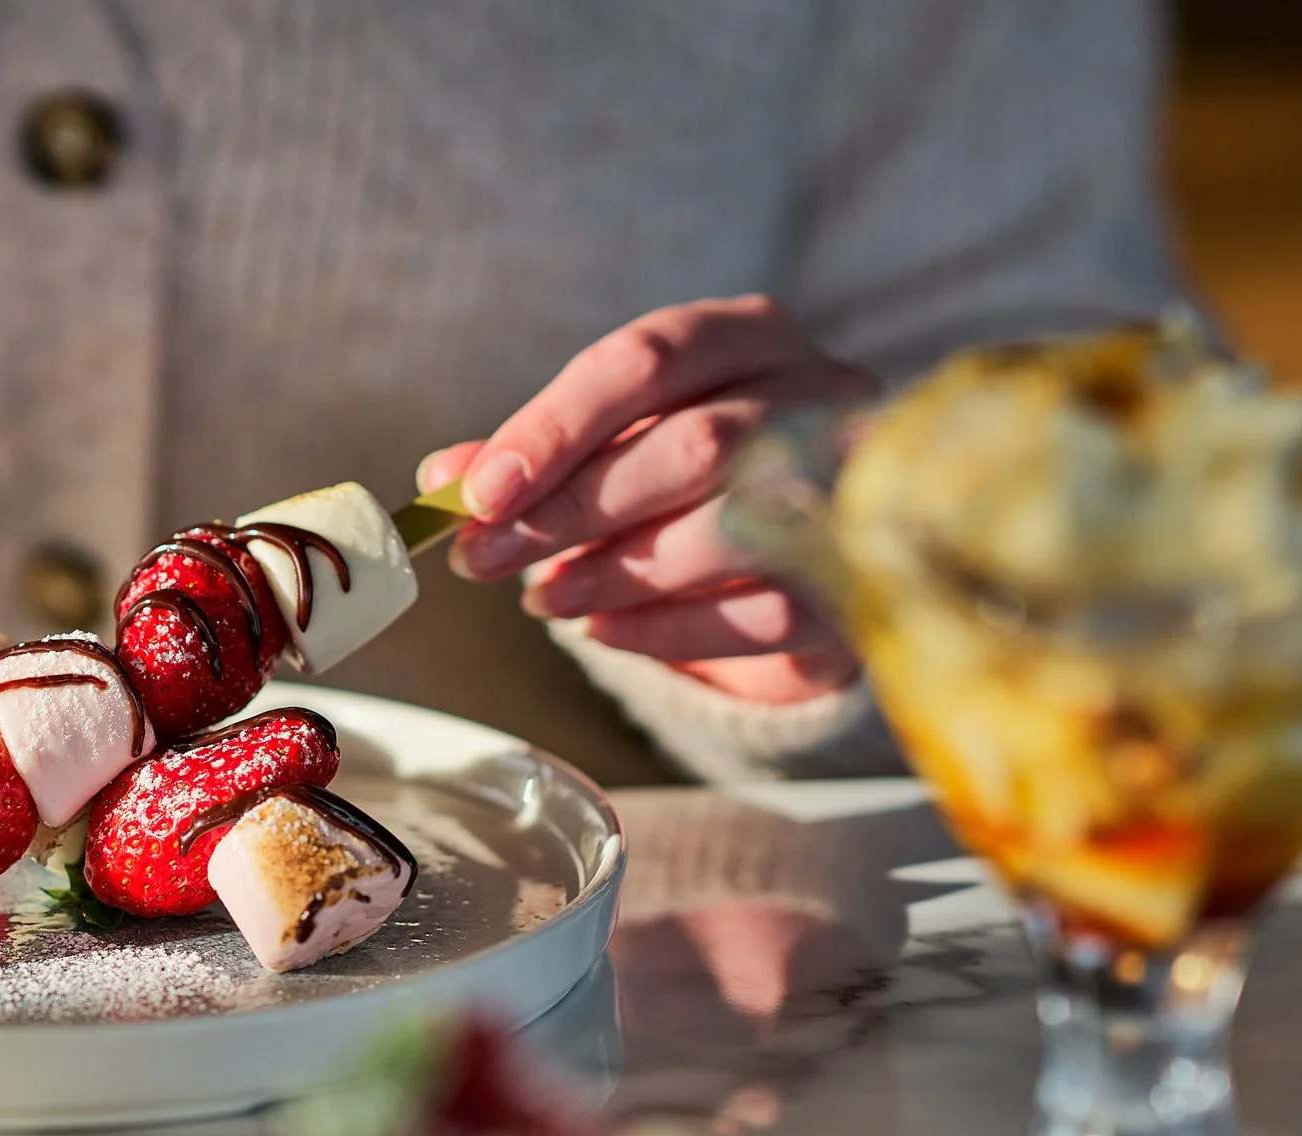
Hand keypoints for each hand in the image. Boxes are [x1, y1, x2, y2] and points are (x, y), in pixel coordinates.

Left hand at [424, 294, 873, 701]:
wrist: (810, 559)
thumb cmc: (696, 485)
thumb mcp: (615, 451)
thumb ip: (535, 459)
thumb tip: (442, 479)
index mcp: (749, 336)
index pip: (648, 360)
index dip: (556, 427)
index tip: (478, 492)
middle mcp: (819, 394)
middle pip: (694, 443)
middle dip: (574, 507)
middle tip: (485, 558)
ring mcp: (853, 487)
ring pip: (734, 523)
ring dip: (618, 569)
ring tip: (543, 600)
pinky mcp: (860, 585)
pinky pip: (761, 611)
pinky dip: (668, 627)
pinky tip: (603, 632)